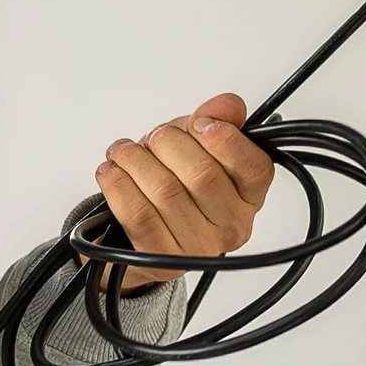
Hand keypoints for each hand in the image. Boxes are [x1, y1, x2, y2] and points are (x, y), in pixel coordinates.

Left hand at [94, 94, 274, 288]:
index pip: (254, 168)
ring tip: (123, 152)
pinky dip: (118, 185)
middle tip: (154, 138)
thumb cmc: (173, 181)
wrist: (136, 231)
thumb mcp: (195, 143)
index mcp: (249, 196)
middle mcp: (231, 226)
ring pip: (165, 191)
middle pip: (203, 175)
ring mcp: (197, 247)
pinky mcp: (161, 259)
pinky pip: (138, 215)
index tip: (199, 124)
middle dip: (169, 143)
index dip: (226, 139)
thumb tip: (229, 105)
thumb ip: (215, 120)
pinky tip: (111, 172)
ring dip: (135, 160)